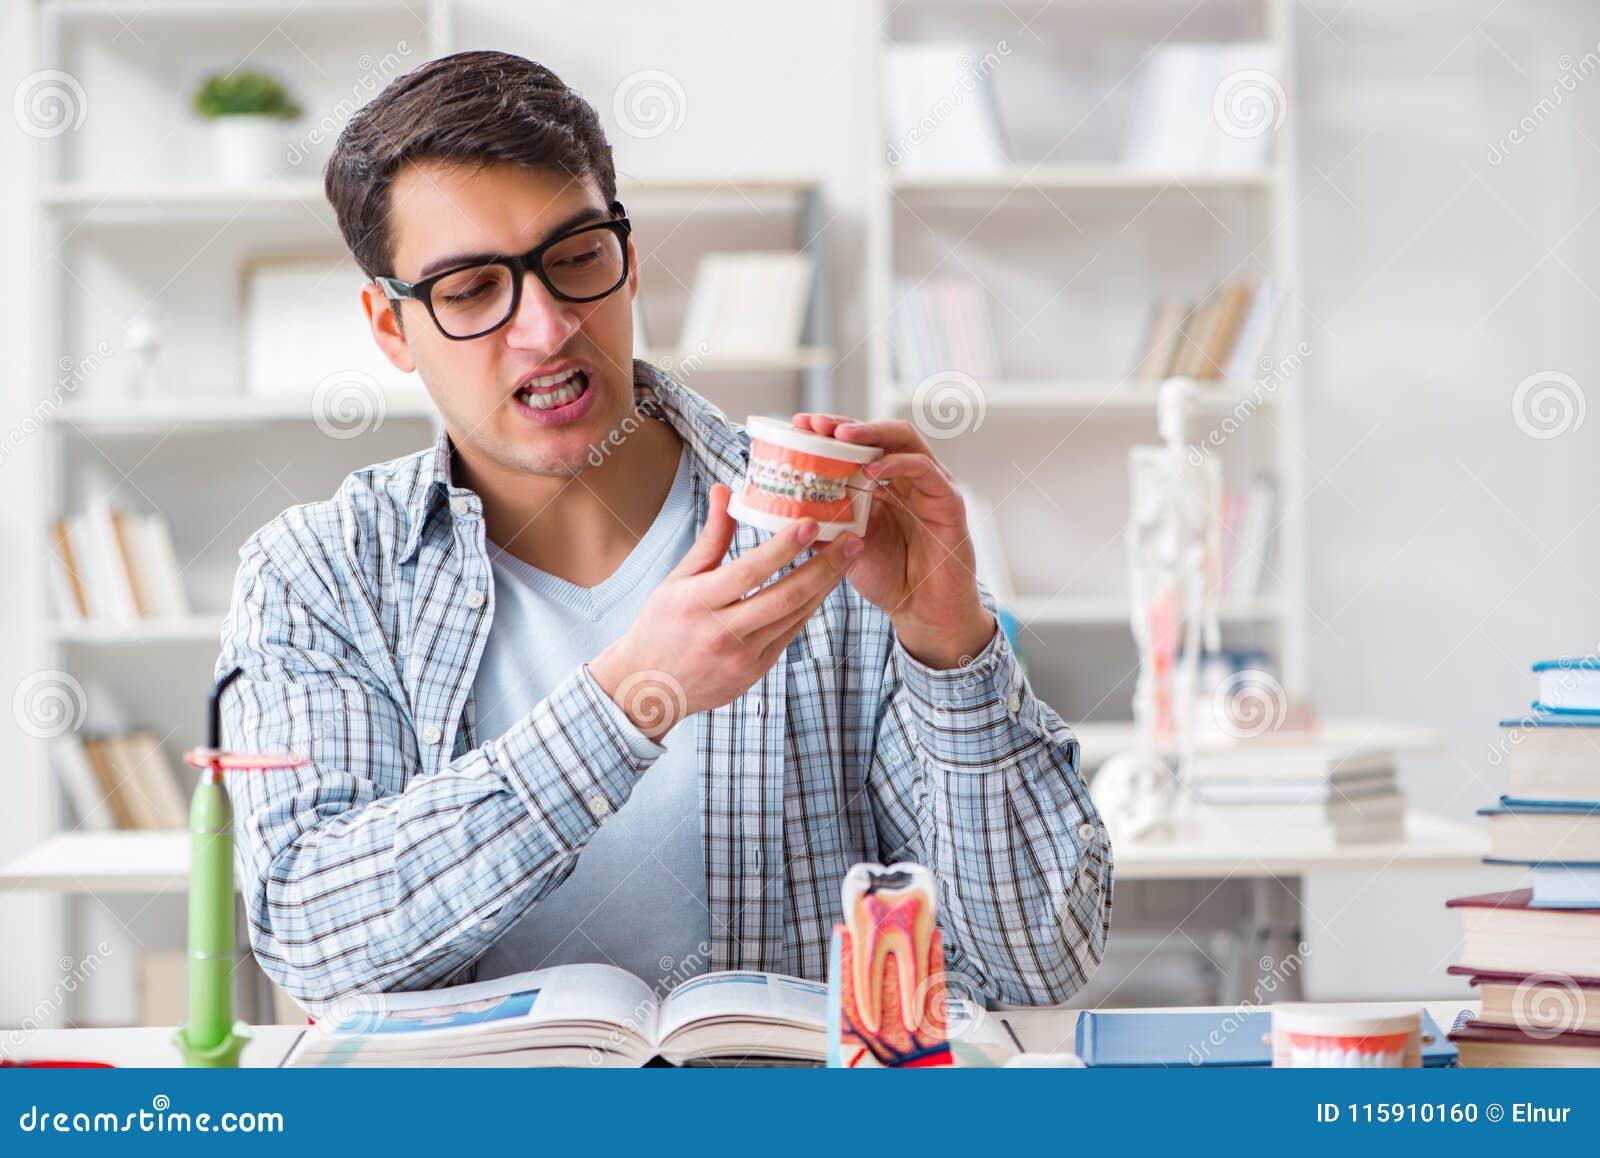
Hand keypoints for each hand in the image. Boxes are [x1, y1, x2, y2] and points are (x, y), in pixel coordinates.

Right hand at [589, 483, 862, 737]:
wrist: (651, 687)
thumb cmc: (661, 624)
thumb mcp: (678, 578)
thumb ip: (710, 537)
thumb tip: (725, 489)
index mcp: (698, 603)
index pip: (749, 571)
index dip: (783, 547)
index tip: (812, 523)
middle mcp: (723, 632)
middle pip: (785, 596)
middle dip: (825, 566)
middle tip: (853, 540)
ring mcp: (743, 656)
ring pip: (795, 615)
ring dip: (826, 584)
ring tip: (849, 556)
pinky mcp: (756, 671)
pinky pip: (791, 633)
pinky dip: (810, 606)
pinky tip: (826, 584)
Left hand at [790, 413, 994, 670]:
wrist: (921, 610)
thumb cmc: (887, 576)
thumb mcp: (844, 546)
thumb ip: (823, 522)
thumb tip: (782, 506)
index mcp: (884, 482)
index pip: (858, 443)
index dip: (829, 431)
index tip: (798, 425)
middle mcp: (908, 476)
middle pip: (880, 432)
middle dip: (846, 425)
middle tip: (815, 424)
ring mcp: (931, 485)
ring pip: (904, 440)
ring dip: (871, 434)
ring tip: (839, 437)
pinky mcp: (949, 501)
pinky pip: (925, 471)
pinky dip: (897, 465)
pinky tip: (871, 471)